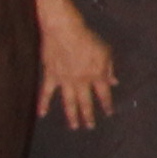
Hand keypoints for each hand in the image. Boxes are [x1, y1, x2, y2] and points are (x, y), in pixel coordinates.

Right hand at [38, 0, 119, 126]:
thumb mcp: (105, 51)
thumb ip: (110, 68)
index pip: (104, 94)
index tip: (109, 113)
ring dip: (72, 116)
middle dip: (89, 115)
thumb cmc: (87, 37)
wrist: (64, 30)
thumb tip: (114, 82)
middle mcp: (81, 81)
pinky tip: (42, 114)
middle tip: (90, 127)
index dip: (107, 104)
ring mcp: (65, 80)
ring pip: (69, 102)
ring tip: (74, 127)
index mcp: (97, 74)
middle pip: (86, 102)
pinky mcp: (50, 76)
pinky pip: (46, 92)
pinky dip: (43, 103)